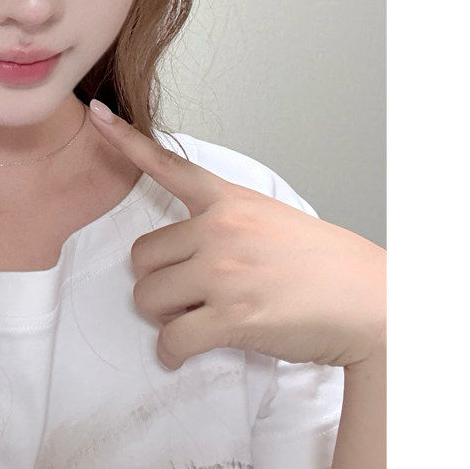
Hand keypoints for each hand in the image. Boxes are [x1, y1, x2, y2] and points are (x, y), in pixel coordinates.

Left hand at [87, 100, 385, 370]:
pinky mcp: (232, 317)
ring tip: (197, 319)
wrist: (371, 302)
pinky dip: (172, 353)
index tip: (97, 115)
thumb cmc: (323, 264)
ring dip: (164, 316)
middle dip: (157, 282)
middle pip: (142, 257)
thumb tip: (185, 250)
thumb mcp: (271, 218)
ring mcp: (224, 272)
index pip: (168, 165)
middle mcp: (220, 230)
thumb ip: (224, 221)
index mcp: (229, 201)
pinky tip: (184, 352)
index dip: (126, 140)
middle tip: (188, 295)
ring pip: (148, 298)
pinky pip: (172, 339)